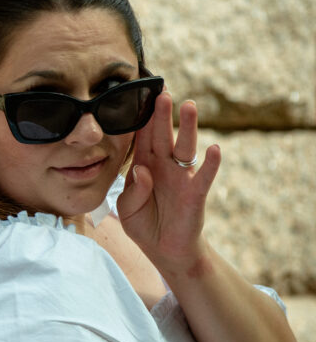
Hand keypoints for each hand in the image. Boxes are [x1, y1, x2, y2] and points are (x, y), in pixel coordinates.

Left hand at [117, 91, 220, 277]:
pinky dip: (210, 163)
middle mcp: (164, 166)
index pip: (142, 138)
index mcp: (143, 166)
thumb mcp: (127, 208)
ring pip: (185, 148)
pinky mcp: (195, 194)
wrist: (163, 250)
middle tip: (163, 91)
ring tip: (189, 106)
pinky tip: (213, 149)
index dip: (142, 118)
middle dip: (162, 114)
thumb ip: (132, 191)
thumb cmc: (143, 223)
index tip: (140, 96)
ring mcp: (181, 178)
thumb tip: (142, 171)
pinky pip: (203, 176)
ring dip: (188, 128)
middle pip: (163, 136)